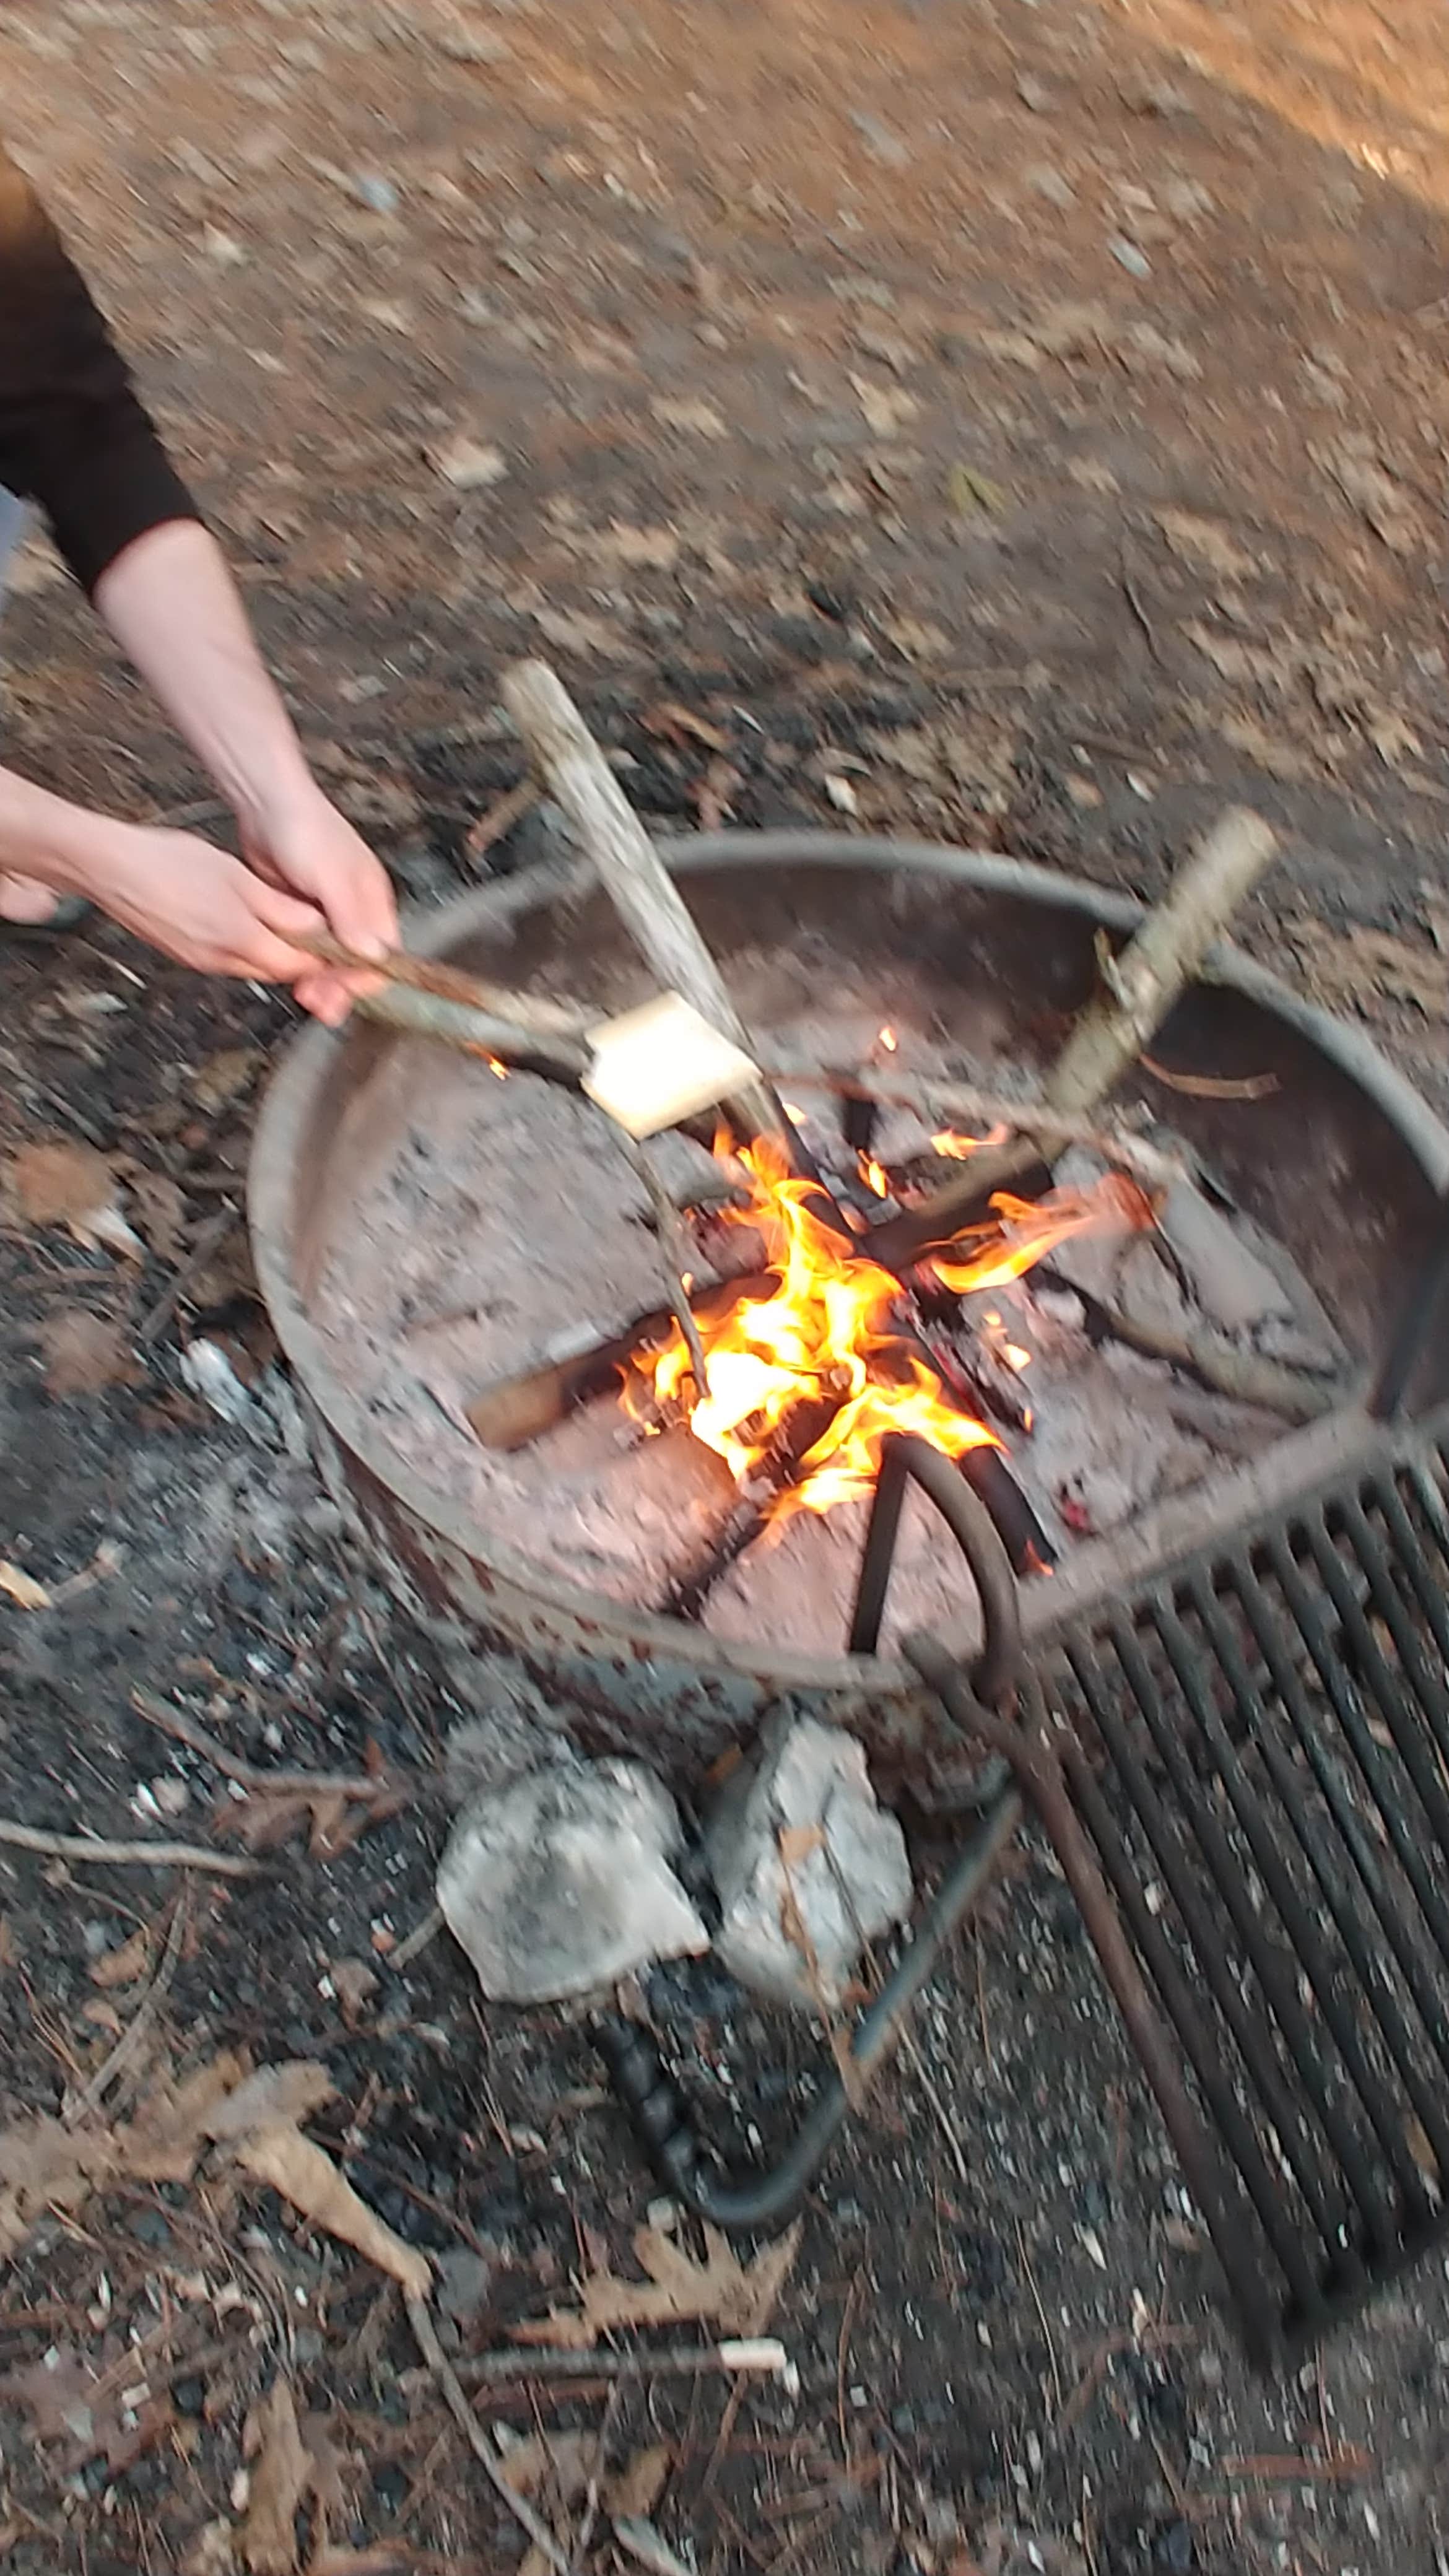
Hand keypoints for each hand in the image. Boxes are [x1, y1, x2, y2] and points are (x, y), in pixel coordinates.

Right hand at [83, 820, 335, 987]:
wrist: (110, 869)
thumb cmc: (168, 863)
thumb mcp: (237, 877)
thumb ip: (279, 907)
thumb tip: (316, 925)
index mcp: (240, 940)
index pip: (298, 964)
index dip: (323, 957)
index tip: (339, 944)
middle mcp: (221, 959)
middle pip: (277, 969)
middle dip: (301, 958)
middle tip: (319, 937)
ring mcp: (200, 960)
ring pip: (252, 964)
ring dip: (272, 951)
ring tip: (284, 926)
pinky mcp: (184, 954)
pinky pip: (226, 958)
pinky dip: (244, 946)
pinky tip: (243, 923)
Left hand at [238, 783, 398, 1022]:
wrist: (264, 802)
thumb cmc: (304, 828)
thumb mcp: (330, 875)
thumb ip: (351, 916)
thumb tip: (375, 956)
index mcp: (373, 902)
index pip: (382, 958)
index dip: (361, 981)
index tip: (336, 995)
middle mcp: (356, 912)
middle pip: (357, 965)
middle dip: (338, 988)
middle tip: (314, 1002)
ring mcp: (328, 914)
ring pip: (330, 961)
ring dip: (318, 980)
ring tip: (299, 994)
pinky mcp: (303, 913)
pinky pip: (307, 949)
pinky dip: (299, 964)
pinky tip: (285, 971)